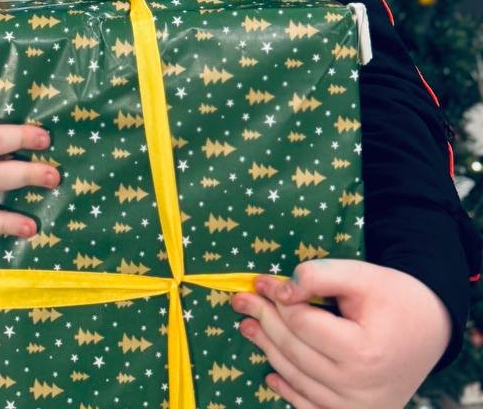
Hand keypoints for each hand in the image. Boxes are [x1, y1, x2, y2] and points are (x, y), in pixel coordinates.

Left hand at [232, 259, 450, 408]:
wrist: (431, 330)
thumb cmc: (394, 297)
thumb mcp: (360, 275)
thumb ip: (319, 275)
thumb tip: (280, 290)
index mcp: (363, 351)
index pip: (303, 323)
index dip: (275, 298)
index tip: (257, 280)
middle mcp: (360, 388)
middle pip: (295, 351)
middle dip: (263, 321)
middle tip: (240, 301)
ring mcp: (358, 408)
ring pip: (298, 379)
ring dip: (268, 351)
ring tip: (248, 327)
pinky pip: (313, 407)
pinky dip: (289, 391)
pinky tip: (270, 373)